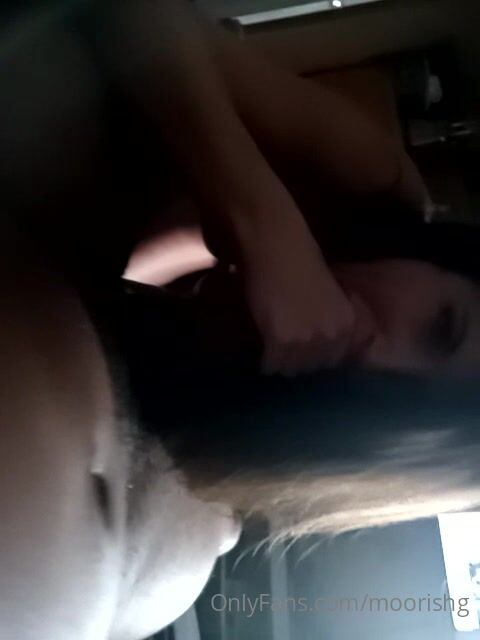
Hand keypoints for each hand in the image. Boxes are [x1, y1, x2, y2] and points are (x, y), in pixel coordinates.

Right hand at [236, 195, 355, 375]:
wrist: (275, 244)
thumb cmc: (299, 260)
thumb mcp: (329, 293)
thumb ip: (330, 320)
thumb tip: (320, 344)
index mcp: (347, 325)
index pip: (333, 362)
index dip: (314, 355)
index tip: (300, 347)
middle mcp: (332, 336)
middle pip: (311, 368)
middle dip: (296, 360)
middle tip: (282, 347)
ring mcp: (307, 341)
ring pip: (290, 370)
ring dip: (279, 361)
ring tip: (269, 345)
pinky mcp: (281, 341)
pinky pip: (270, 365)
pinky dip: (262, 359)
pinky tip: (259, 345)